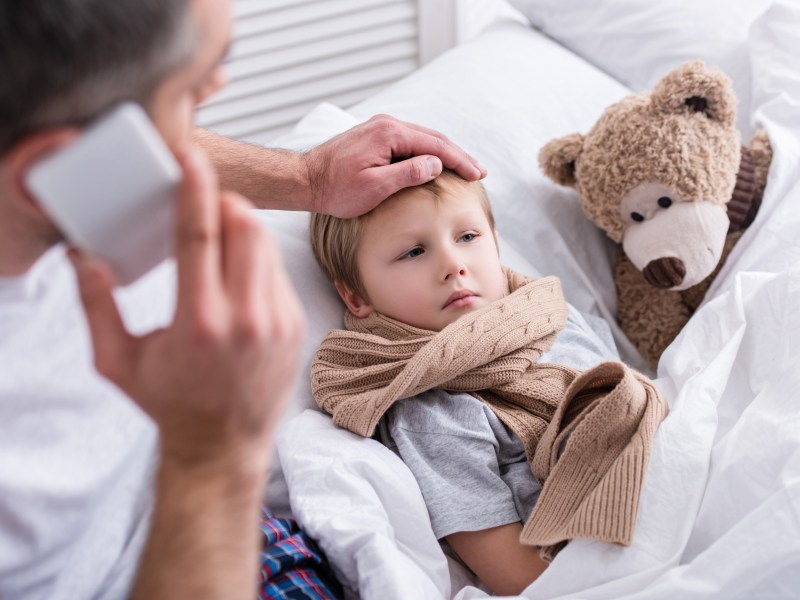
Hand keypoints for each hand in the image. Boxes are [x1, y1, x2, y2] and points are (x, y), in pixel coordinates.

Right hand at [69, 146, 304, 471]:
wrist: (224, 446)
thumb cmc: (170, 405)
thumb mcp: (118, 363)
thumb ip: (96, 307)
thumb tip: (85, 258)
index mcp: (199, 323)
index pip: (201, 236)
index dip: (196, 189)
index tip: (193, 160)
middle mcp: (246, 319)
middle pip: (244, 226)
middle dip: (222, 203)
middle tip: (202, 205)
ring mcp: (277, 321)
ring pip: (265, 243)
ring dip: (241, 227)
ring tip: (217, 237)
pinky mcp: (294, 324)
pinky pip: (277, 270)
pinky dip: (255, 259)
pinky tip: (235, 278)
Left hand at [303, 114, 486, 217]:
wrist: (305, 180)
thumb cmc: (336, 188)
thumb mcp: (375, 187)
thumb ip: (408, 173)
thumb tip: (437, 164)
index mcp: (389, 134)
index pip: (435, 146)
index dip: (460, 161)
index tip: (477, 175)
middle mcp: (387, 125)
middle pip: (433, 138)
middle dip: (458, 155)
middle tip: (479, 171)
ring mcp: (381, 128)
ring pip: (423, 139)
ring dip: (445, 153)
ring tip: (464, 167)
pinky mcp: (375, 137)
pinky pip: (410, 142)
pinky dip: (428, 152)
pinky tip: (436, 162)